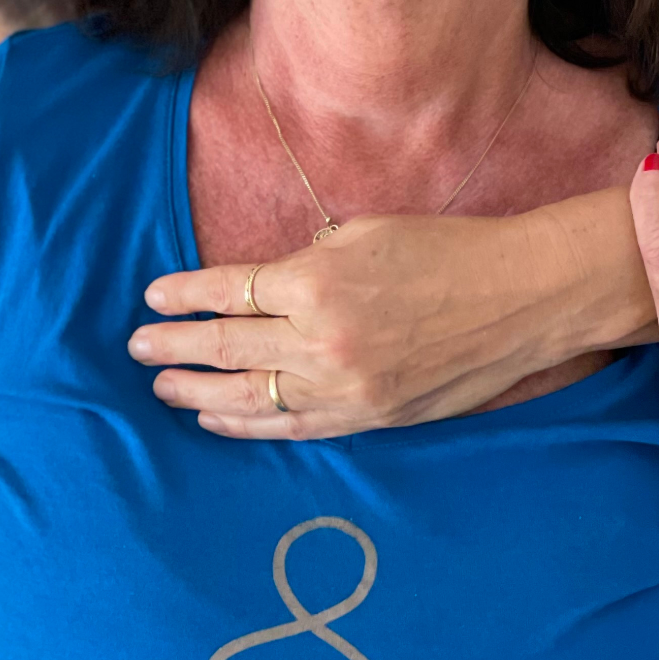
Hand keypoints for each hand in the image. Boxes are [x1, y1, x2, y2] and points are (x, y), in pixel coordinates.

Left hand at [129, 199, 653, 439]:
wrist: (521, 297)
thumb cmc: (446, 250)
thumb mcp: (365, 232)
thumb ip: (306, 259)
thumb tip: (264, 282)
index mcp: (316, 281)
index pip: (228, 291)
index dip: (184, 296)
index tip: (152, 299)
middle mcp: (322, 339)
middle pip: (227, 347)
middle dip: (175, 348)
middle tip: (137, 349)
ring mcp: (345, 386)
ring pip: (251, 397)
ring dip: (199, 393)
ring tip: (163, 387)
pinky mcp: (369, 417)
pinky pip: (294, 427)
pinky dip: (249, 426)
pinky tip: (218, 421)